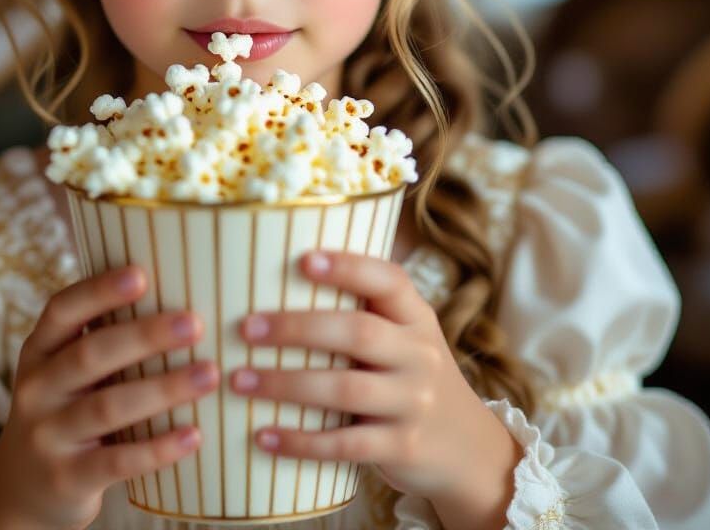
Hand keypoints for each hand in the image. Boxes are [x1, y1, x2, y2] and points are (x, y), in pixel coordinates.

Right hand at [0, 266, 217, 529]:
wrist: (22, 488)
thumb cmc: (65, 408)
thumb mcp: (63, 369)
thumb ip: (103, 337)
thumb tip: (179, 288)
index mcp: (39, 350)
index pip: (62, 310)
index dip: (99, 291)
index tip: (141, 274)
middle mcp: (37, 388)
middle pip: (90, 355)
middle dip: (145, 336)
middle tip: (195, 323)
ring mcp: (48, 436)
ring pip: (108, 407)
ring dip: (163, 389)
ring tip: (210, 374)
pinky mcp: (67, 478)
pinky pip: (118, 460)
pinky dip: (158, 449)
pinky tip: (195, 434)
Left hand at [227, 250, 521, 523]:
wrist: (470, 450)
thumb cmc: (412, 377)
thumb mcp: (405, 337)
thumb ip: (364, 313)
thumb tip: (275, 281)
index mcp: (416, 316)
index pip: (388, 280)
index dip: (347, 266)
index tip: (302, 260)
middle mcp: (420, 354)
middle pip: (358, 333)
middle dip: (297, 328)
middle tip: (246, 328)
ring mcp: (414, 402)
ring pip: (345, 389)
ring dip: (286, 384)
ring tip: (240, 381)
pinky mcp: (403, 448)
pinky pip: (345, 445)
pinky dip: (301, 441)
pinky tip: (264, 436)